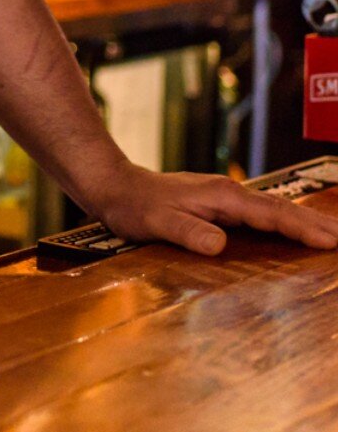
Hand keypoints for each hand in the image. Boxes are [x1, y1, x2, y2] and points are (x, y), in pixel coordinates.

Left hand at [90, 163, 337, 255]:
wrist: (115, 186)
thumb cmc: (135, 206)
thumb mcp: (157, 222)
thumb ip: (187, 232)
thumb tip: (220, 245)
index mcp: (221, 197)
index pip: (271, 214)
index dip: (302, 229)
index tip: (331, 241)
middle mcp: (228, 194)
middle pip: (280, 209)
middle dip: (314, 223)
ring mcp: (224, 198)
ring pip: (273, 210)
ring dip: (303, 222)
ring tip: (332, 236)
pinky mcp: (218, 205)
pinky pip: (260, 215)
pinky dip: (282, 223)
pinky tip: (292, 233)